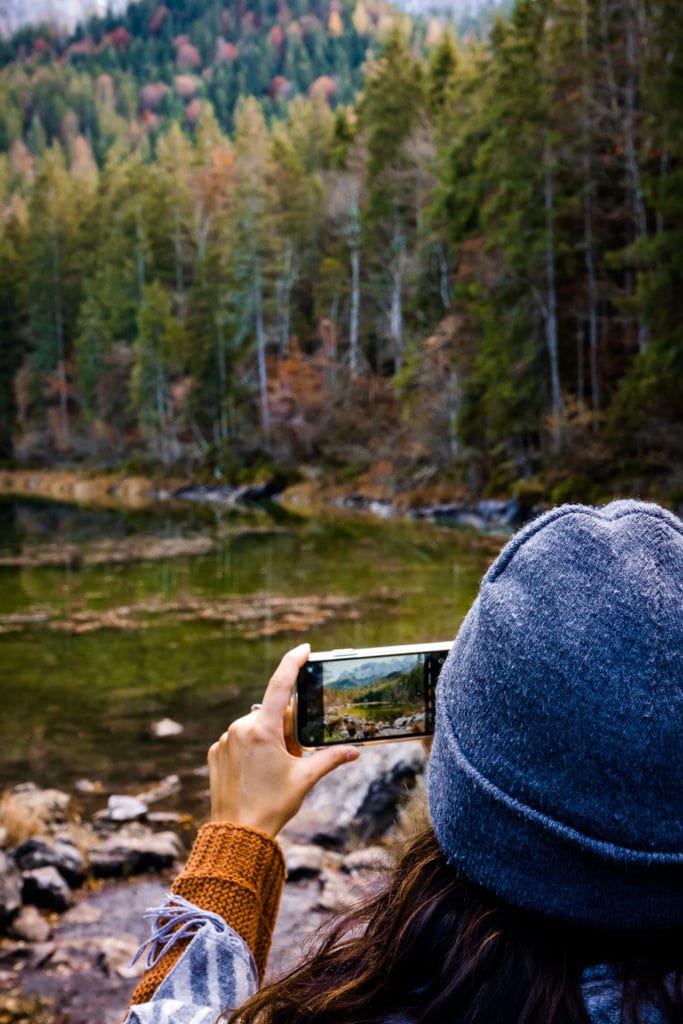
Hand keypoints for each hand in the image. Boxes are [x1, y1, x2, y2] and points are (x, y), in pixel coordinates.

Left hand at [208, 643, 359, 836]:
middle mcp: (241, 727)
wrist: (237, 834)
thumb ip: (330, 758)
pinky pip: (239, 741)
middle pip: (272, 714)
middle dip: (286, 728)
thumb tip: (354, 751)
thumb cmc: (272, 806)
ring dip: (269, 739)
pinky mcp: (215, 752)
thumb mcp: (305, 779)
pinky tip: (256, 773)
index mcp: (264, 729)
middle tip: (294, 756)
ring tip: (273, 770)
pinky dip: (251, 749)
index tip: (304, 649)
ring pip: (255, 728)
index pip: (280, 684)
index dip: (293, 662)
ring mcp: (225, 740)